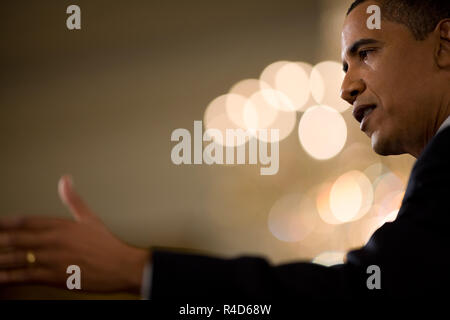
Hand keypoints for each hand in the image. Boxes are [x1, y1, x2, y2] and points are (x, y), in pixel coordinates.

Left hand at [0, 175, 149, 294]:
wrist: (121, 266)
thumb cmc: (107, 245)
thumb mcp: (90, 218)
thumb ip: (73, 199)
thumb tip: (65, 180)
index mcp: (61, 225)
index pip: (25, 221)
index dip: (5, 223)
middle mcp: (53, 241)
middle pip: (15, 239)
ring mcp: (52, 259)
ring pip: (16, 258)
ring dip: (0, 258)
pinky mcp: (53, 277)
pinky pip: (24, 276)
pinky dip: (9, 277)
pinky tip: (0, 277)